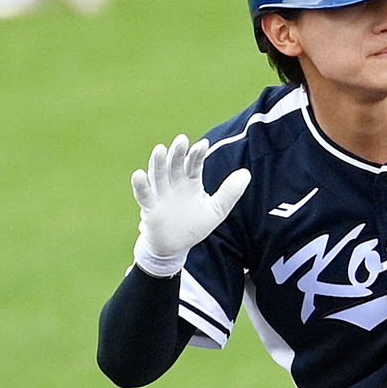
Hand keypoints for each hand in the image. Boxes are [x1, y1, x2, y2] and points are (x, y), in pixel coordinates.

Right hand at [130, 135, 250, 275]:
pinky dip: (140, 185)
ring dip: (158, 162)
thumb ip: (230, 193)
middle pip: (174, 165)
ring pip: (158, 174)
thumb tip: (247, 173)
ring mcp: (161, 194)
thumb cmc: (194, 226)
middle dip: (177, 153)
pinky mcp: (150, 207)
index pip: (193, 165)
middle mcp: (174, 184)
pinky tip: (139, 174)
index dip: (196, 155)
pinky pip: (144, 194)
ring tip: (160, 149)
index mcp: (190, 183)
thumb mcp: (216, 210)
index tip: (203, 144)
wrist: (175, 247)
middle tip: (182, 140)